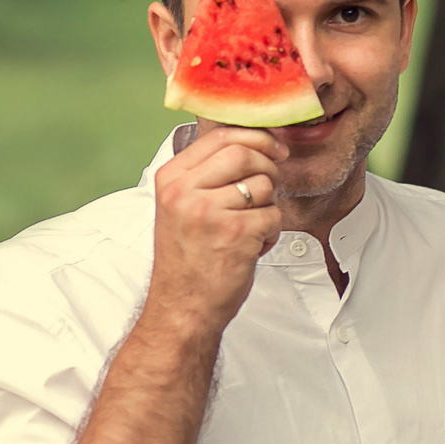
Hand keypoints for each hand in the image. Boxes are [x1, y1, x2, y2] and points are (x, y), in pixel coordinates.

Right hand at [145, 126, 289, 329]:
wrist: (182, 307)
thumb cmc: (186, 260)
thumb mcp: (180, 207)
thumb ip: (205, 174)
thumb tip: (251, 144)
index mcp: (170, 178)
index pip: (219, 136)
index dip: (255, 137)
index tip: (273, 147)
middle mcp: (185, 191)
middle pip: (244, 153)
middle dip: (267, 168)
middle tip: (269, 188)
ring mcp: (209, 211)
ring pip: (264, 185)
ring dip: (267, 207)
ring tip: (248, 229)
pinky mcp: (236, 232)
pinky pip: (273, 215)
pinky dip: (270, 233)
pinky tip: (250, 247)